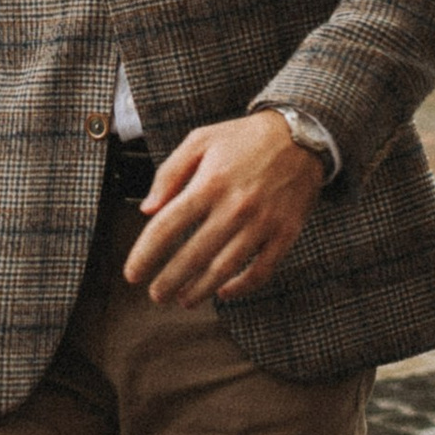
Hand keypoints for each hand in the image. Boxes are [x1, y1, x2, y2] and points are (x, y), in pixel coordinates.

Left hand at [122, 111, 326, 307]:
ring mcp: (262, 223)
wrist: (301, 134)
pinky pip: (261, 271)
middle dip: (168, 281)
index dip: (144, 255)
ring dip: (199, 291)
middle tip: (155, 295)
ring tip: (183, 299)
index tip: (132, 273)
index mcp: (209, 183)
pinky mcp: (285, 233)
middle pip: (192, 256)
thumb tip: (147, 210)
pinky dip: (241, 287)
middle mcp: (235, 206)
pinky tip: (224, 292)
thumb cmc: (243, 138)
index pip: (166, 227)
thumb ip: (169, 173)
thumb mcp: (200, 140)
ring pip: (224, 270)